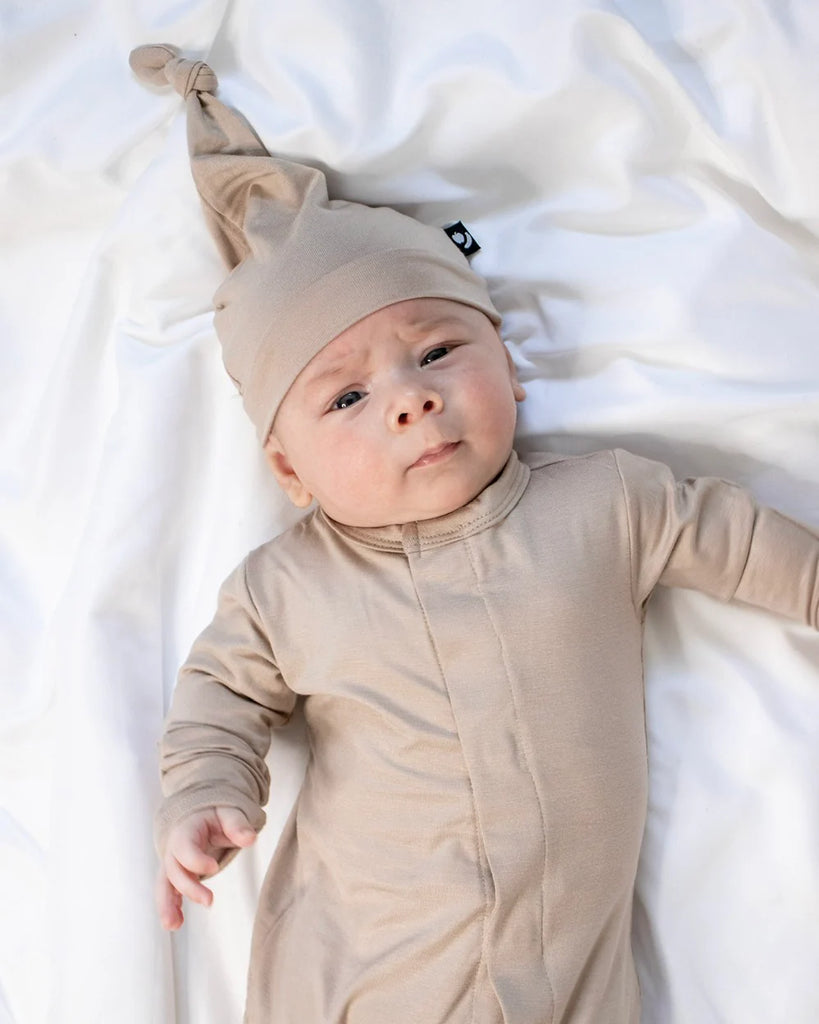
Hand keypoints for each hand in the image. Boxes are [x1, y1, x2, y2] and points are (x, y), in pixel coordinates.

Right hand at [156, 806, 256, 930]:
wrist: (201, 815)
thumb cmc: (215, 814)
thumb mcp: (228, 812)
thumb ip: (237, 825)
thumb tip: (250, 839)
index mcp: (186, 830)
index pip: (184, 848)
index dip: (196, 860)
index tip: (214, 868)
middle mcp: (173, 848)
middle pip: (174, 870)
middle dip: (189, 888)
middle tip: (210, 901)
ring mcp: (172, 863)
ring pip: (164, 885)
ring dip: (167, 905)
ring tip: (174, 925)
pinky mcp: (176, 875)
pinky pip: (168, 891)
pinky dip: (170, 907)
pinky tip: (176, 924)